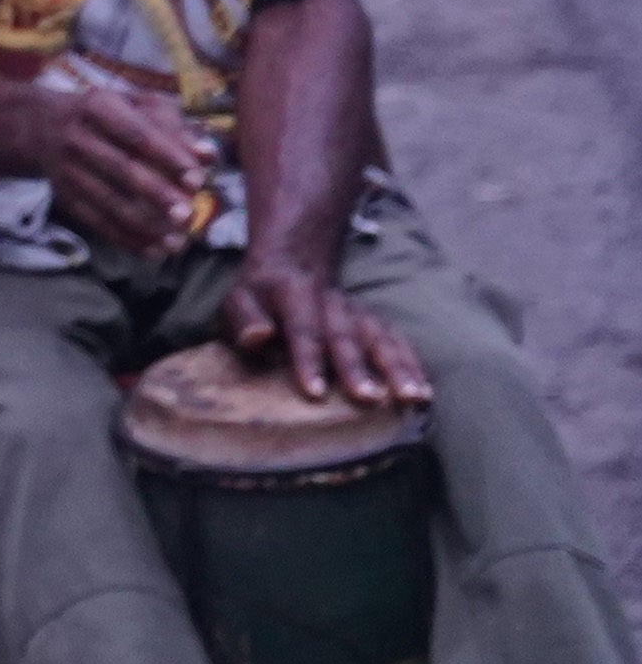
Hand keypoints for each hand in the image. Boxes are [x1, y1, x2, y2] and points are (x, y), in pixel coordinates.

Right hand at [38, 87, 212, 256]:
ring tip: (178, 242)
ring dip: (144, 225)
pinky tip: (154, 251)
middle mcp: (77, 136)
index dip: (167, 156)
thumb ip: (176, 128)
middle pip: (119, 168)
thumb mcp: (138, 106)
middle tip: (188, 215)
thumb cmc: (110, 115)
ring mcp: (67, 168)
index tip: (197, 179)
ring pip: (107, 201)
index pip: (135, 133)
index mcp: (99, 105)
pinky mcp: (64, 196)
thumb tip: (208, 155)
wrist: (43, 127)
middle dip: (156, 193)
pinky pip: (95, 221)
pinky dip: (125, 239)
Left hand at [222, 259, 429, 408]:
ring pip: (380, 337)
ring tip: (412, 397)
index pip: (302, 329)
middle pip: (345, 336)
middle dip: (357, 367)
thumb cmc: (259, 298)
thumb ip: (242, 319)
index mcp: (292, 296)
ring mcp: (357, 312)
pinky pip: (398, 341)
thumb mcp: (237, 302)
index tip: (315, 391)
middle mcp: (331, 303)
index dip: (307, 360)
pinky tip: (426, 390)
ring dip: (397, 367)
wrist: (292, 264)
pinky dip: (414, 364)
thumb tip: (259, 336)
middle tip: (368, 398)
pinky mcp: (374, 322)